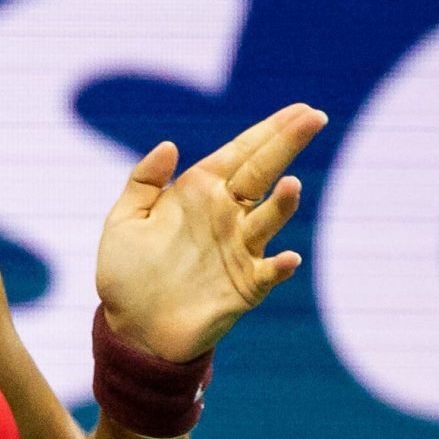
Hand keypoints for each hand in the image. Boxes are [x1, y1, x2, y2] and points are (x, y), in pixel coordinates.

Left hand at [96, 102, 327, 361]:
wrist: (131, 329)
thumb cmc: (127, 274)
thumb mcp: (124, 222)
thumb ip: (142, 182)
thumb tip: (169, 145)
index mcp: (199, 193)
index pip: (240, 153)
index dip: (268, 130)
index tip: (300, 108)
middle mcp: (225, 216)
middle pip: (263, 173)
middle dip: (287, 145)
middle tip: (314, 117)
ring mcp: (239, 250)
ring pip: (268, 219)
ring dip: (283, 204)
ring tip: (292, 183)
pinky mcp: (244, 287)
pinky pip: (268, 273)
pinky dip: (280, 266)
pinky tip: (288, 258)